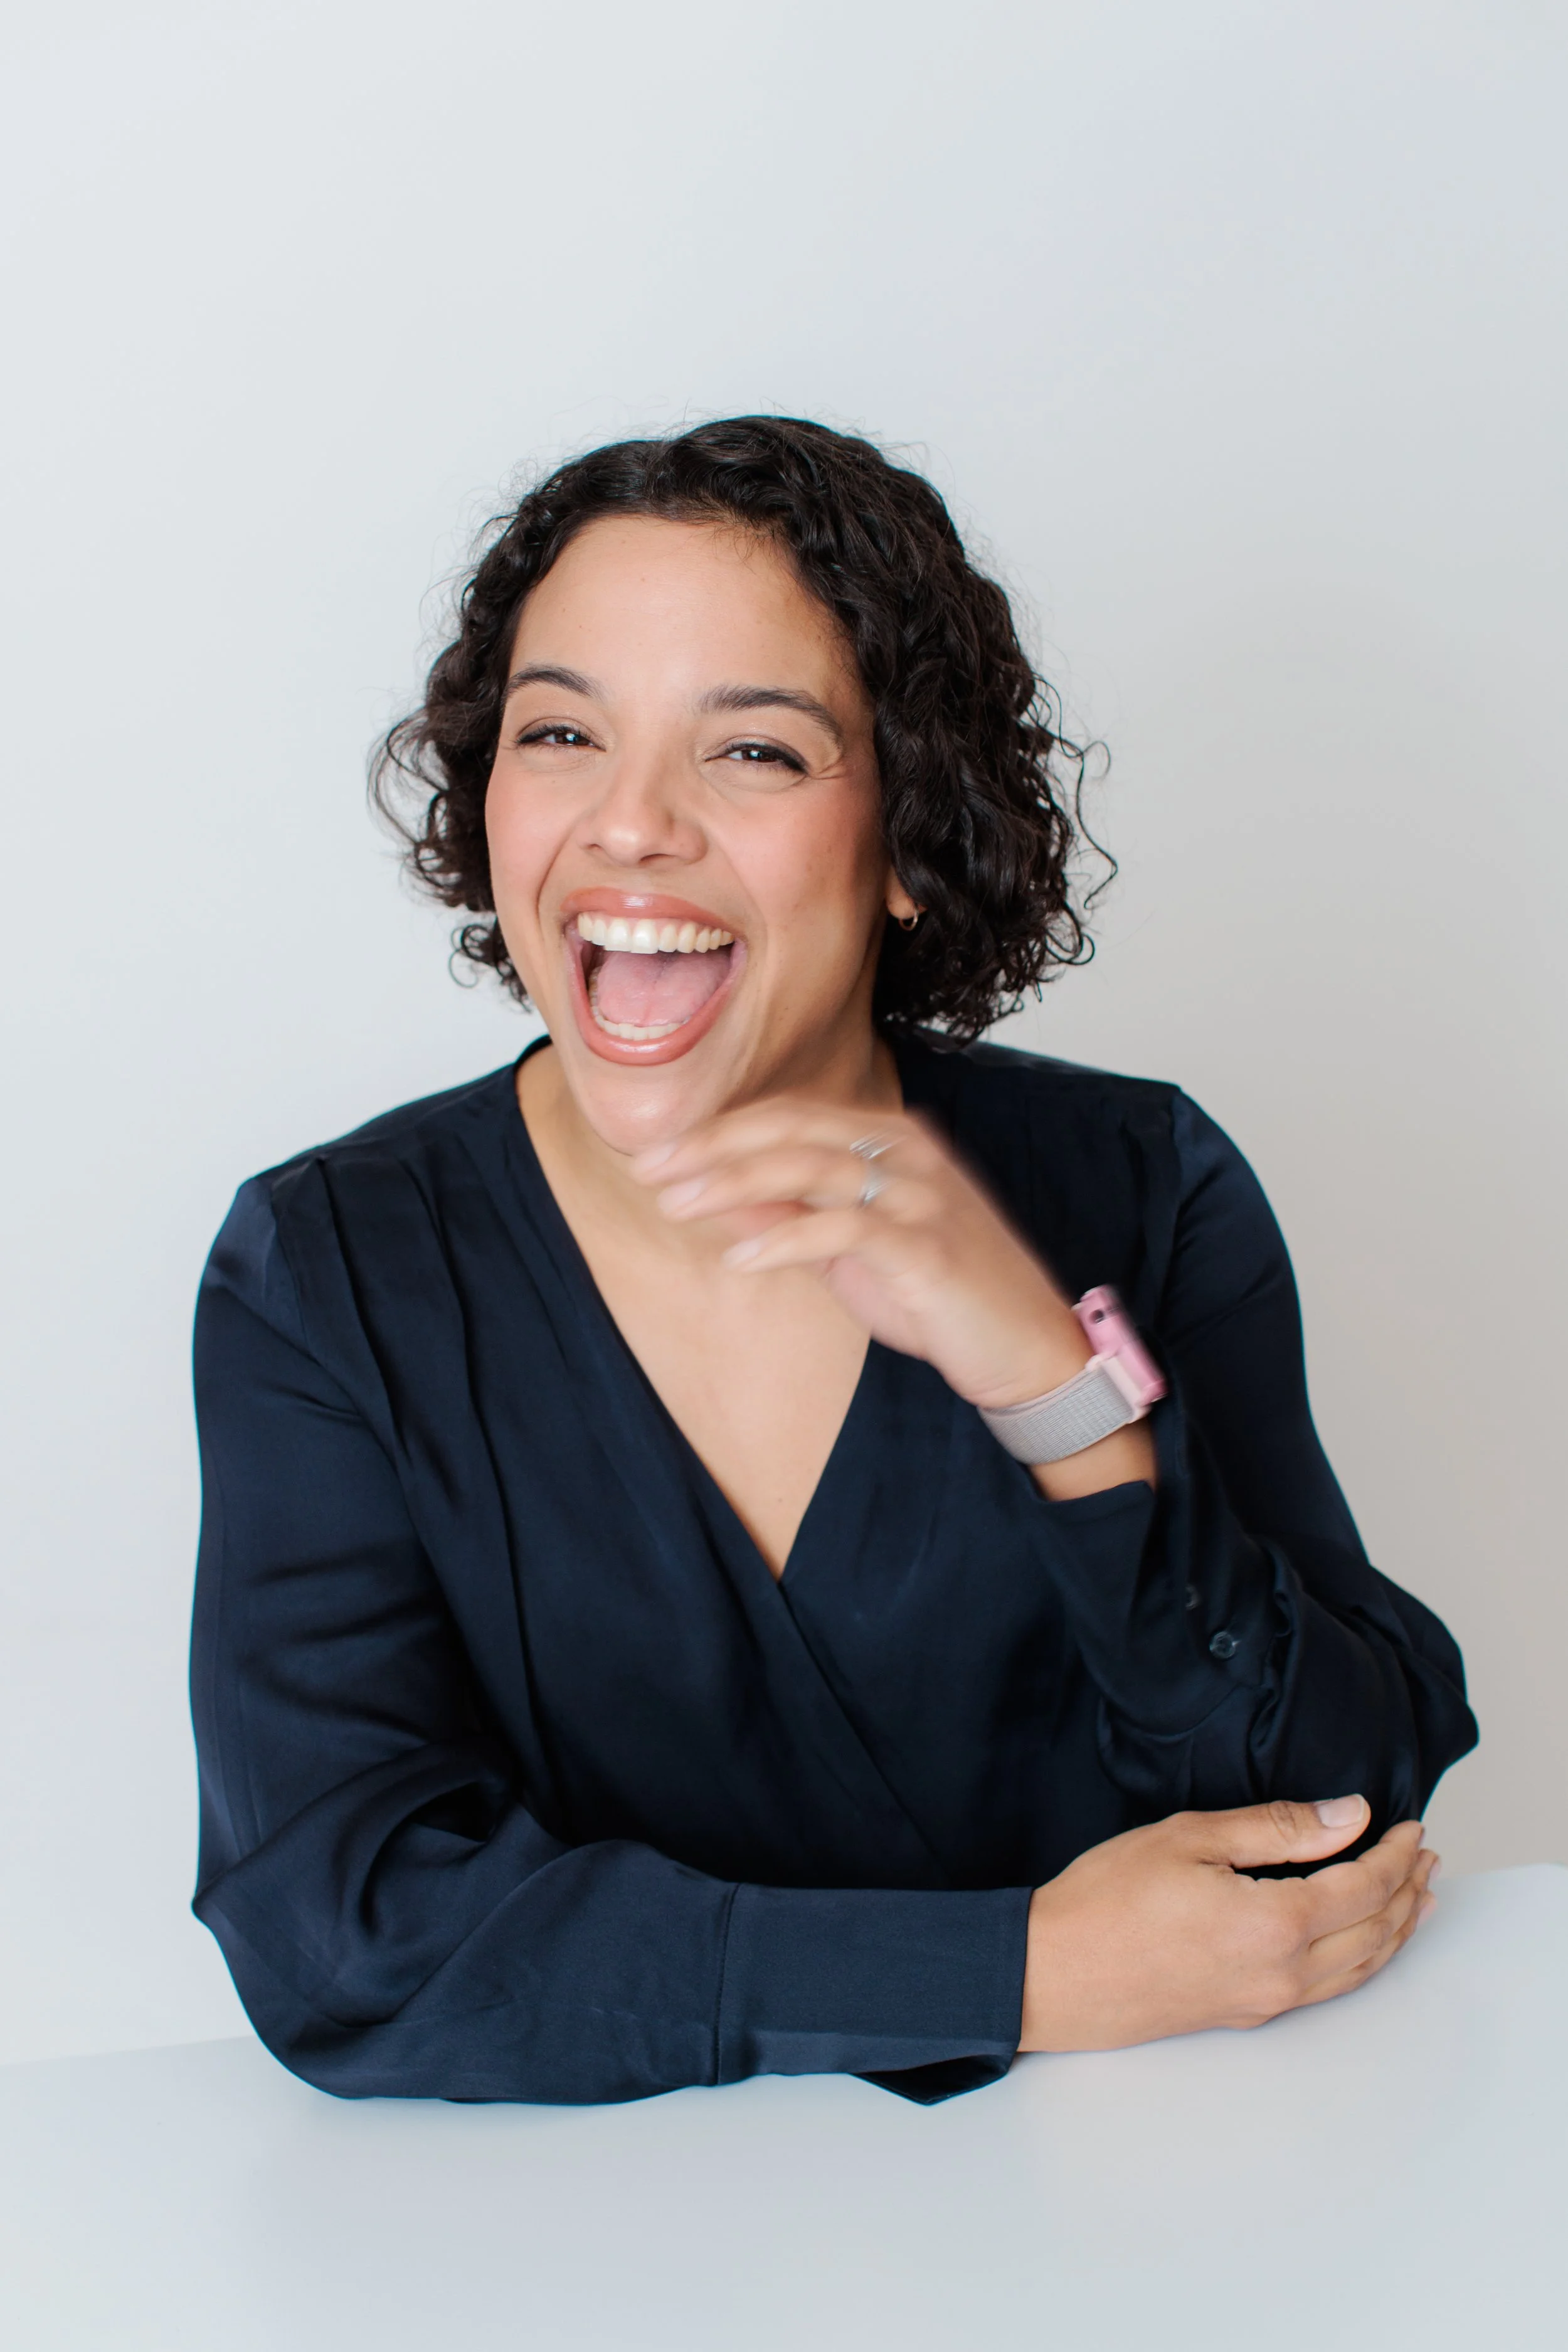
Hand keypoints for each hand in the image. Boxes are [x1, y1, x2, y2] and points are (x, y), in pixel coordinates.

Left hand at [631, 1095, 1092, 1413]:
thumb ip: (791, 1216)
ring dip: (734, 1184)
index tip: (657, 1154)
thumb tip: (715, 1197)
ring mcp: (921, 1195)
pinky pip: (844, 1229)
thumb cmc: (938, 1295)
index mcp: (891, 1139)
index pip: (789, 1116)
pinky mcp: (927, 1247)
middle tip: (649, 1170)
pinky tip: (741, 1257)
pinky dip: (786, 1239)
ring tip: (676, 1204)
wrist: (1025, 1346)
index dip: (718, 1130)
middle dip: (711, 1148)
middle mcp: (908, 1153)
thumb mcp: (850, 1252)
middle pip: (792, 1131)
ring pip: (811, 1168)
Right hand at [1019, 1797, 1438, 2051]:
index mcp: (1274, 1925)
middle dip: (1408, 1892)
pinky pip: (1329, 1989)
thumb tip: (1348, 1816)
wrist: (1053, 1975)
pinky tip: (1359, 1943)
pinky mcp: (1245, 2013)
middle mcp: (1282, 1974)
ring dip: (1395, 1931)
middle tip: (1425, 1857)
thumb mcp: (1191, 1837)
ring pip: (1358, 1970)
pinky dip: (1363, 1961)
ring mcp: (1266, 2001)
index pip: (1364, 1888)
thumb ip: (1278, 1828)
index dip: (1395, 1855)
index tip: (1409, 1826)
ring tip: (1416, 1900)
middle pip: (1375, 1934)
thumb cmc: (1107, 1901)